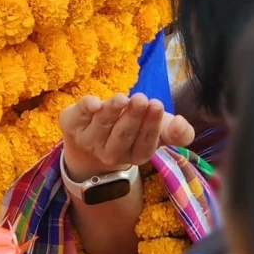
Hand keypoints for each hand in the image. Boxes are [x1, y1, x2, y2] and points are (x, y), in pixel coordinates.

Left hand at [60, 94, 195, 179]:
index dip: (151, 125)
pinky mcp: (71, 126)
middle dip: (132, 117)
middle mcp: (110, 153)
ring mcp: (89, 141)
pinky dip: (85, 109)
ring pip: (101, 125)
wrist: (91, 143)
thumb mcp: (158, 131)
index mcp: (135, 155)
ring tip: (122, 98)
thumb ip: (177, 132)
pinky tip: (94, 102)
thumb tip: (182, 124)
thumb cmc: (132, 131)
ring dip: (111, 111)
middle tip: (141, 99)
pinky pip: (77, 118)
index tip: (156, 105)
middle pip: (122, 136)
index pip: (145, 144)